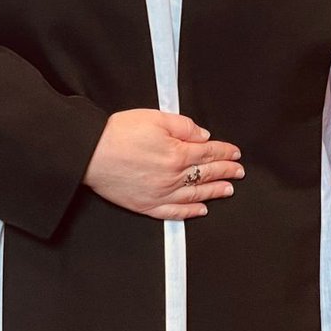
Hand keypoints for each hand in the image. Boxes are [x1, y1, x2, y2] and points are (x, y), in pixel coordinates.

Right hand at [83, 109, 243, 220]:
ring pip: (195, 194)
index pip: (208, 153)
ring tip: (228, 190)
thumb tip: (202, 136)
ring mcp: (161, 194)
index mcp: (177, 153)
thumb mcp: (156, 118)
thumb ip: (183, 126)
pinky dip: (190, 211)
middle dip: (226, 171)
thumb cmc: (119, 133)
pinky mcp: (146, 205)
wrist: (91, 153)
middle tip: (239, 171)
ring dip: (215, 192)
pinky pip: (174, 212)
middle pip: (206, 174)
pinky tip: (201, 209)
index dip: (225, 152)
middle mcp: (173, 176)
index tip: (235, 153)